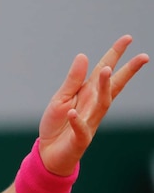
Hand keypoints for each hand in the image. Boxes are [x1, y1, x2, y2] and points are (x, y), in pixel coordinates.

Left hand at [38, 35, 148, 174]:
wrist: (48, 153)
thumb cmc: (56, 124)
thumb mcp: (61, 98)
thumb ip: (72, 80)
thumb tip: (84, 55)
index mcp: (88, 94)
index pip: (104, 71)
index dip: (115, 55)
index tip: (128, 38)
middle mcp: (93, 106)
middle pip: (113, 86)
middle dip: (127, 71)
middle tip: (143, 56)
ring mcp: (89, 122)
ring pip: (101, 104)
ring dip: (104, 88)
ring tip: (105, 71)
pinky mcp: (80, 139)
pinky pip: (80, 129)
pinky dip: (76, 121)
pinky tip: (71, 113)